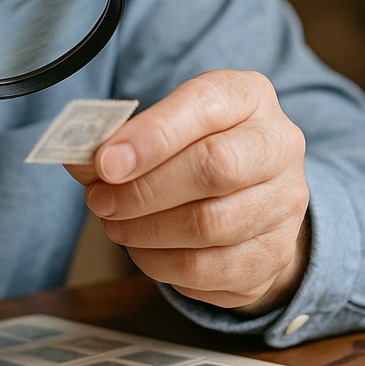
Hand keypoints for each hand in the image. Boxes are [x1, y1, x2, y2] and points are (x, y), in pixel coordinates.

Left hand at [67, 70, 309, 311]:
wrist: (251, 188)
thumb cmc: (195, 144)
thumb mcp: (162, 122)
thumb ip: (120, 137)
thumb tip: (79, 157)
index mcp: (247, 96)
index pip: (203, 107)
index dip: (150, 137)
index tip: (104, 162)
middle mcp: (278, 145)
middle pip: (213, 168)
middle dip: (143, 189)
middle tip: (99, 200)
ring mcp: (285, 204)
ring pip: (211, 225)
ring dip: (146, 230)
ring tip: (114, 224)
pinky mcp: (275, 255)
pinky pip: (211, 269)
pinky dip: (163, 263)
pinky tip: (141, 249)